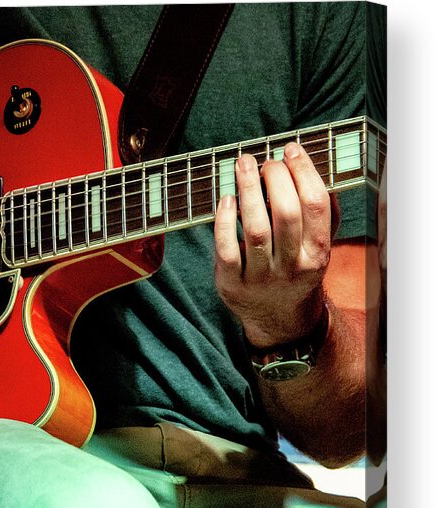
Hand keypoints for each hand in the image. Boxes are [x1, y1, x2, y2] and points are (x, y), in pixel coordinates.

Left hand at [214, 142, 334, 347]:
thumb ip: (322, 215)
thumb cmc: (296, 269)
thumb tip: (313, 170)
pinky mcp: (233, 284)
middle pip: (287, 213)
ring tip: (242, 164)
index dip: (304, 172)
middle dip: (275, 178)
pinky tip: (226, 199)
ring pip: (256, 228)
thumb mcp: (317, 247)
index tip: (290, 150)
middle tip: (265, 161)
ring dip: (247, 190)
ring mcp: (261, 278)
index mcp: (318, 253)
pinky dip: (225, 222)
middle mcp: (293, 267)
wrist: (279, 318)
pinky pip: (227, 249)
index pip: (315, 205)